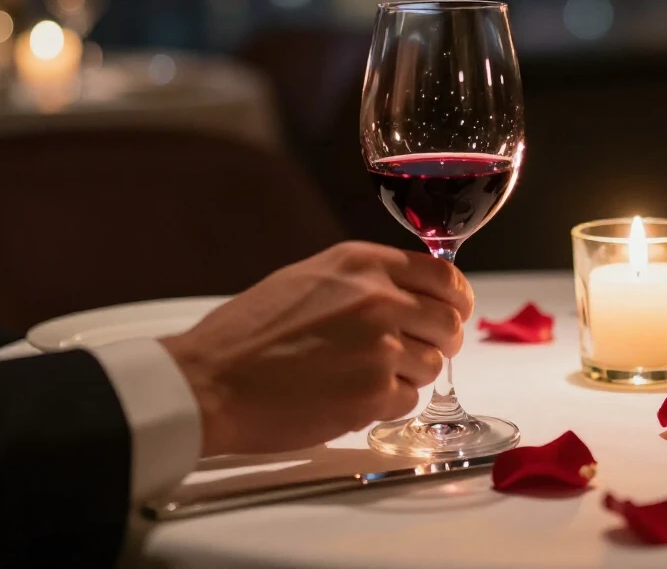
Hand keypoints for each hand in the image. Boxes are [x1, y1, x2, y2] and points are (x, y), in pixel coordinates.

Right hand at [160, 241, 473, 455]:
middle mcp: (379, 298)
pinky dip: (388, 403)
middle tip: (414, 353)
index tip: (453, 313)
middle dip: (439, 342)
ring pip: (431, 364)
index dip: (455, 300)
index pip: (444, 277)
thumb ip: (367, 281)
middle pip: (448, 323)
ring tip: (362, 375)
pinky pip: (408, 399)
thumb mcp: (311, 278)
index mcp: (364, 264)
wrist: (210, 380)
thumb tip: (413, 293)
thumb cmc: (250, 333)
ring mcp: (379, 346)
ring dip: (407, 375)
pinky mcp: (373, 391)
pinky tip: (350, 396)